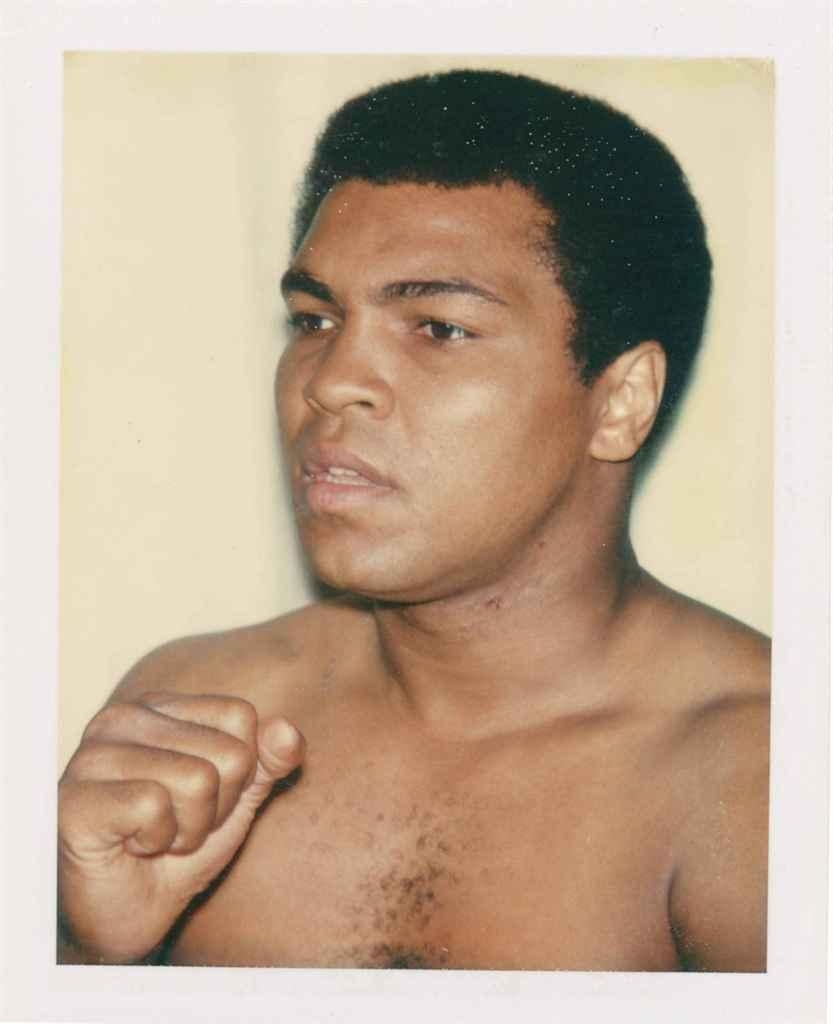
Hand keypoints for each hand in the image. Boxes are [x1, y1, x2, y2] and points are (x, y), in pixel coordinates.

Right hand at [58, 692, 303, 962]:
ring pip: (197, 779)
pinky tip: (130, 845)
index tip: (203, 800)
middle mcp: (123, 717)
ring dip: (188, 828)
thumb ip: (266, 762)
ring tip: (154, 836)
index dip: (239, 772)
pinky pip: (155, 806)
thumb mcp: (236, 801)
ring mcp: (93, 754)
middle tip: (175, 825)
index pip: (241, 715)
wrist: (127, 916)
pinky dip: (157, 840)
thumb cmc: (176, 850)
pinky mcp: (75, 797)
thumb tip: (289, 732)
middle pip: (228, 752)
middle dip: (216, 807)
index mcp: (161, 706)